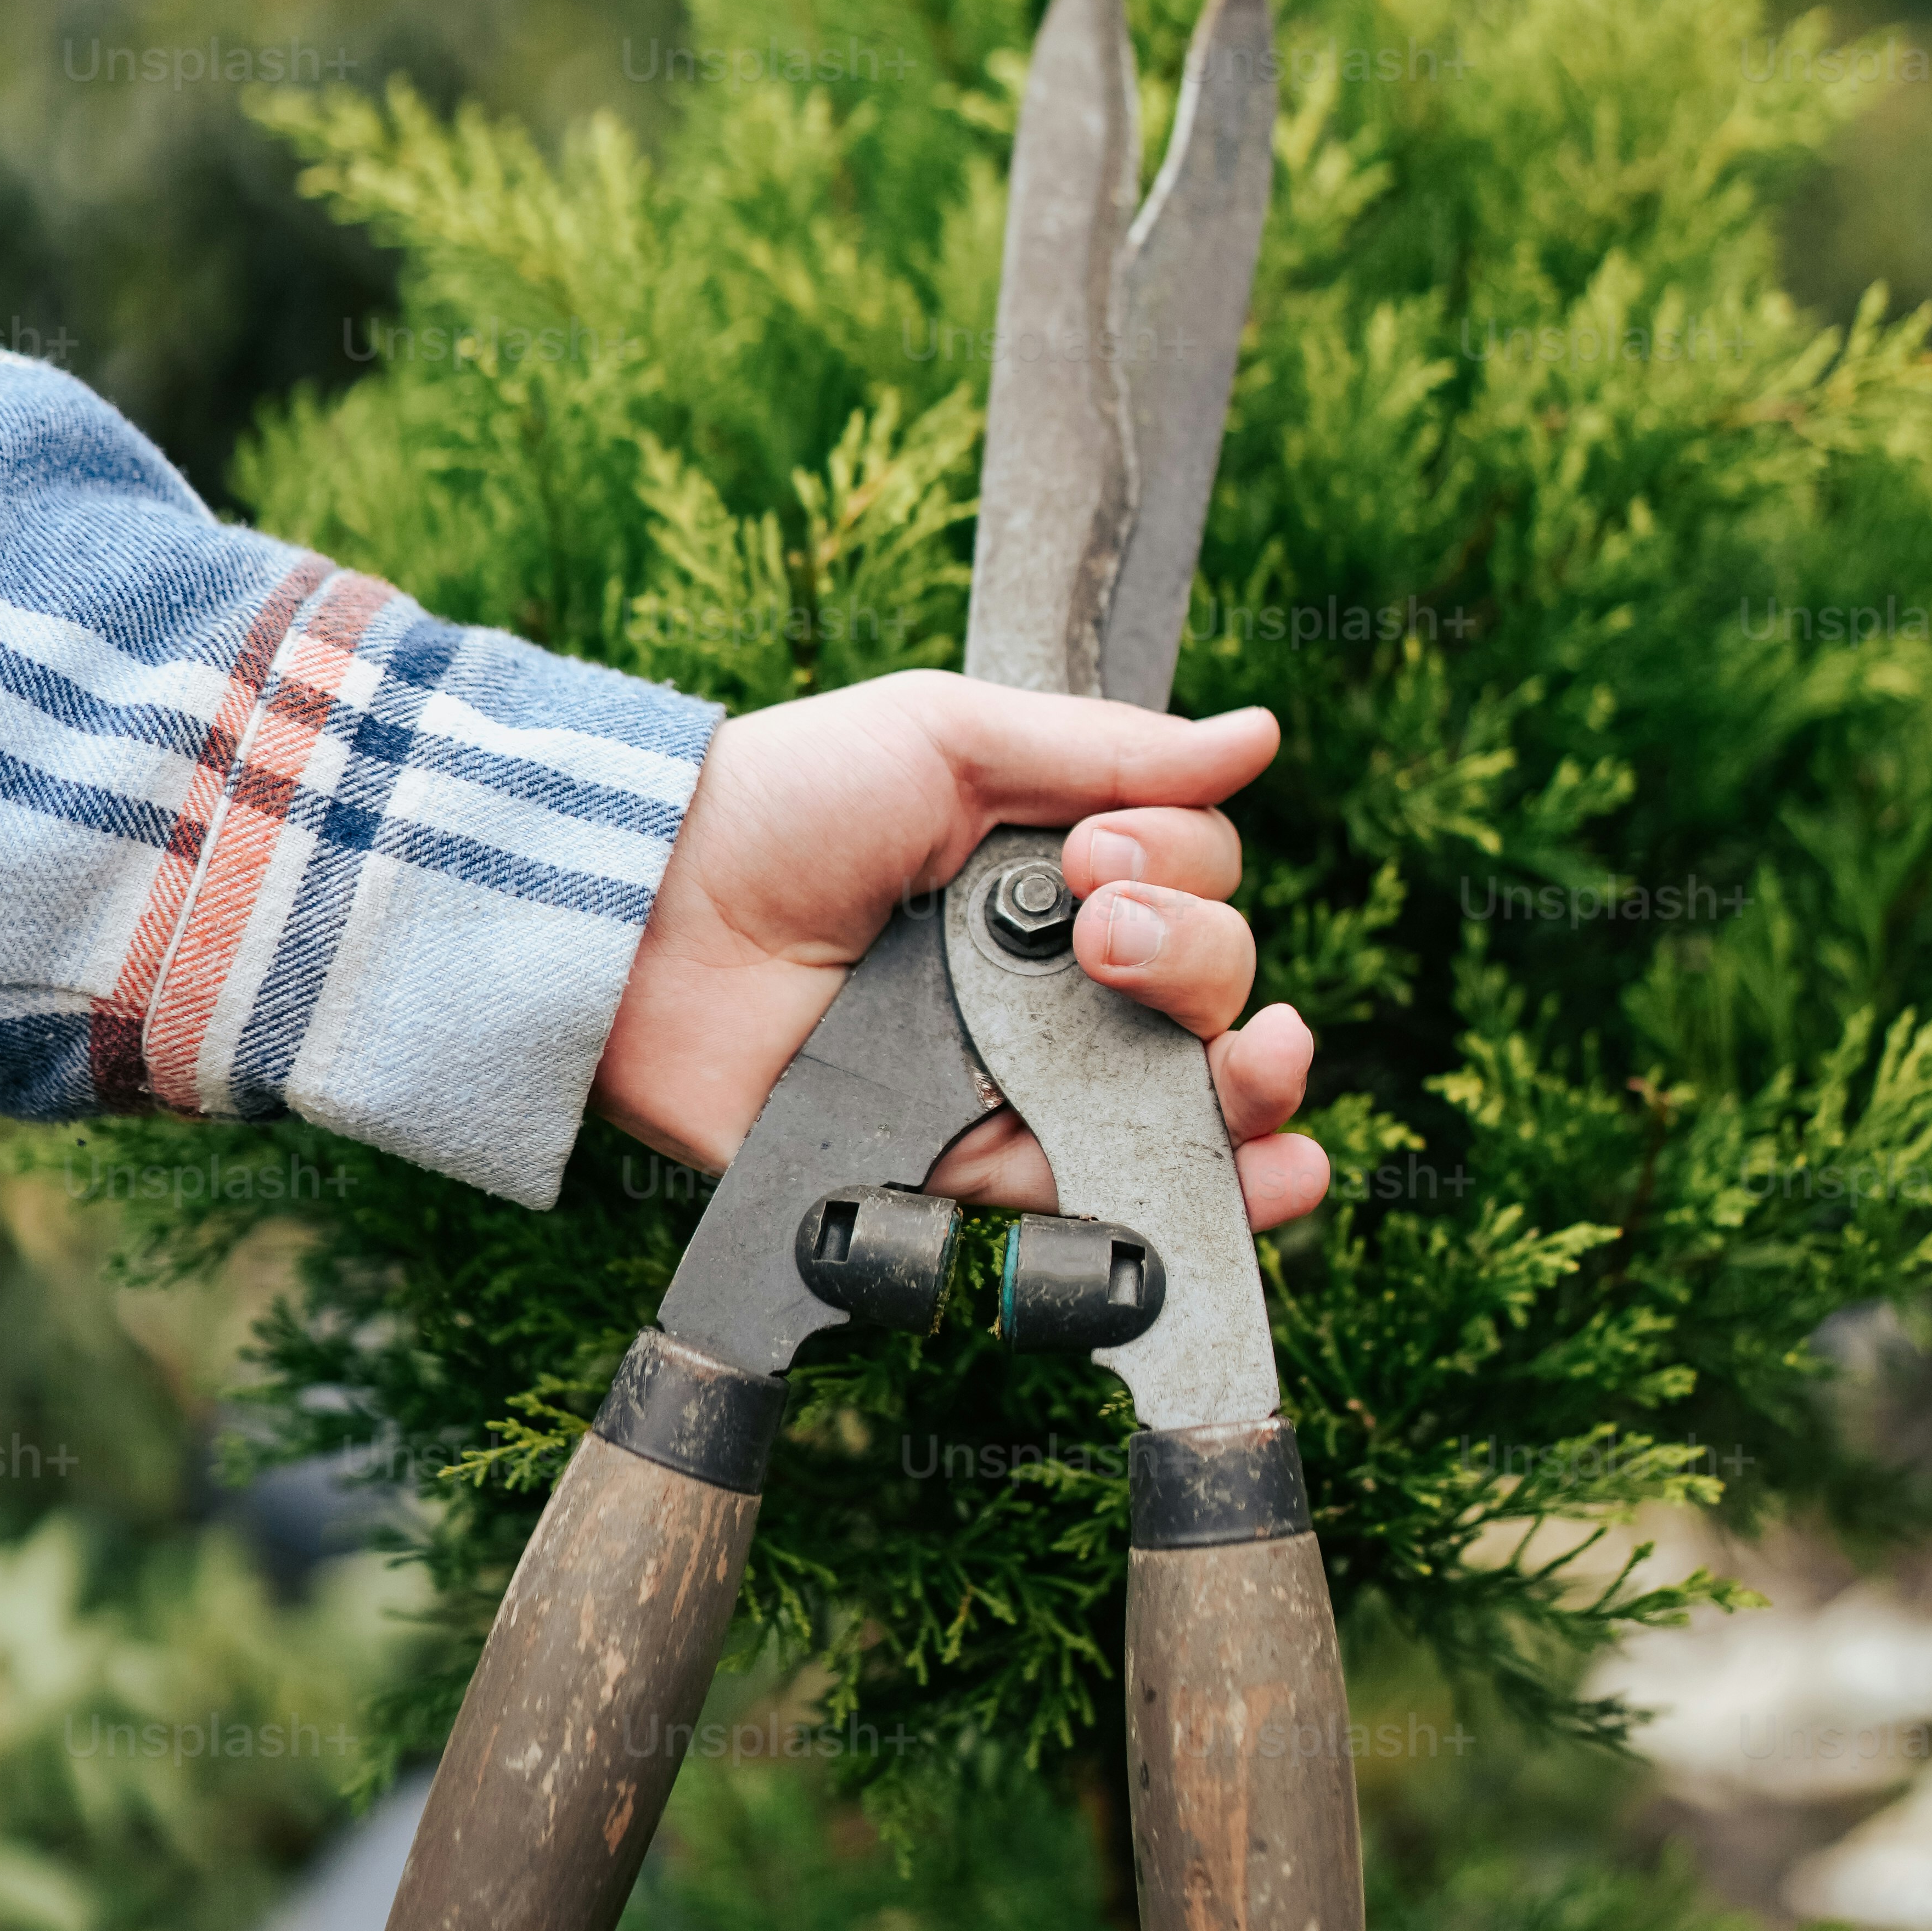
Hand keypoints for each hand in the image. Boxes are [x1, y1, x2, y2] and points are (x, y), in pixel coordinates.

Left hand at [592, 669, 1325, 1229]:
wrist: (654, 925)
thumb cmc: (786, 804)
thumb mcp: (946, 736)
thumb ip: (1107, 748)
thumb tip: (1259, 734)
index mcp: (1052, 873)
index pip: (1193, 877)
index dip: (1177, 868)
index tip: (1095, 857)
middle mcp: (1053, 979)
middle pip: (1209, 983)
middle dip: (1200, 960)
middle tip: (1101, 939)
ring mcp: (1021, 1080)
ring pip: (1192, 1096)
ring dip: (1259, 1083)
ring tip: (1256, 1061)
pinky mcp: (977, 1174)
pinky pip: (1110, 1194)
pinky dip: (1215, 1196)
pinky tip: (1277, 1176)